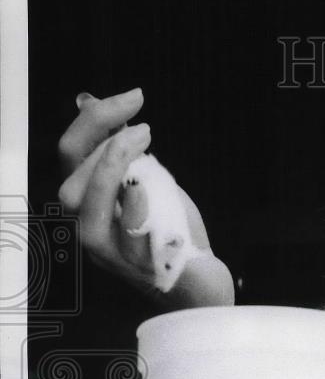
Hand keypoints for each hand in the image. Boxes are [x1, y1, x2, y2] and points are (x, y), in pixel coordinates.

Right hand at [58, 88, 234, 306]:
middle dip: (104, 143)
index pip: (71, 155)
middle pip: (72, 182)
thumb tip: (90, 102)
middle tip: (145, 128)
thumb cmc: (171, 233)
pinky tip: (144, 189)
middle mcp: (92, 230)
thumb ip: (120, 150)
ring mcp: (113, 254)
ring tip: (144, 143)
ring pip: (89, 209)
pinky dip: (134, 209)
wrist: (199, 281)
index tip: (133, 98)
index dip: (95, 119)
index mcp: (90, 204)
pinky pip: (129, 238)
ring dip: (112, 166)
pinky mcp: (140, 269)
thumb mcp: (147, 180)